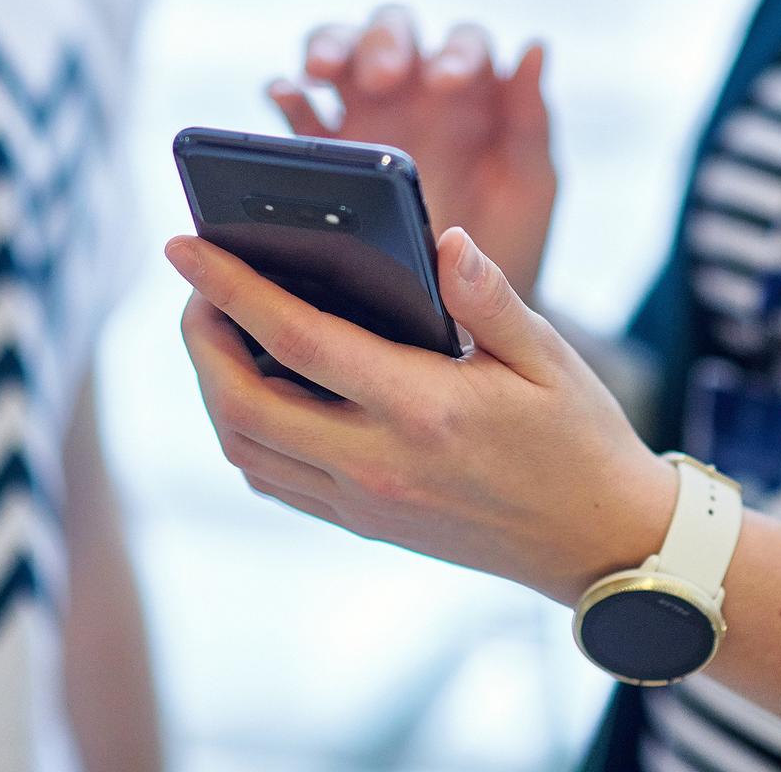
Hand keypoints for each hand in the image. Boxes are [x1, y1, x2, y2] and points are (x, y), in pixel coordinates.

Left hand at [166, 227, 674, 605]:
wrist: (596, 541)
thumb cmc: (577, 440)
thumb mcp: (548, 357)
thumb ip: (489, 297)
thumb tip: (445, 239)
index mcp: (422, 408)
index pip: (297, 338)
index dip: (231, 286)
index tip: (184, 246)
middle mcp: (378, 462)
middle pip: (243, 404)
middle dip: (199, 340)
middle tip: (197, 288)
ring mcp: (365, 501)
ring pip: (248, 449)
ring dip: (213, 389)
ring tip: (219, 333)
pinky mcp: (365, 522)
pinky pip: (276, 478)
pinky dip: (247, 432)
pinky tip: (261, 391)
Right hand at [266, 6, 554, 300]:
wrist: (466, 306)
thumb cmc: (509, 238)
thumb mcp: (529, 183)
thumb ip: (532, 119)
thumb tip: (536, 48)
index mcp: (471, 92)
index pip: (462, 44)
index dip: (454, 52)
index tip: (448, 82)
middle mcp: (415, 90)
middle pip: (392, 32)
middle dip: (384, 43)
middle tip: (383, 77)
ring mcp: (367, 115)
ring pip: (341, 50)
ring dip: (330, 47)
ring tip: (320, 72)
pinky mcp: (328, 150)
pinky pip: (299, 109)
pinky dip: (289, 94)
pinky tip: (287, 96)